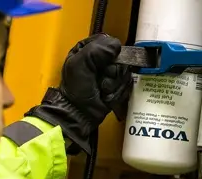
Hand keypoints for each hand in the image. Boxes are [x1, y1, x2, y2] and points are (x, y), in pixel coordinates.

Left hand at [26, 34, 131, 153]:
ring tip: (102, 90)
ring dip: (113, 84)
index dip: (109, 52)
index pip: (109, 42)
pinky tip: (106, 96)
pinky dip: (116, 92)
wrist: (79, 113)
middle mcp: (100, 60)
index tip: (103, 62)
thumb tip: (117, 46)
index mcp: (88, 50)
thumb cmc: (75, 89)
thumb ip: (98, 49)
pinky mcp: (116, 86)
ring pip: (125, 71)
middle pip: (120, 57)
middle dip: (112, 71)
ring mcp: (109, 74)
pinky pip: (126, 84)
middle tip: (100, 79)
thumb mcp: (80, 62)